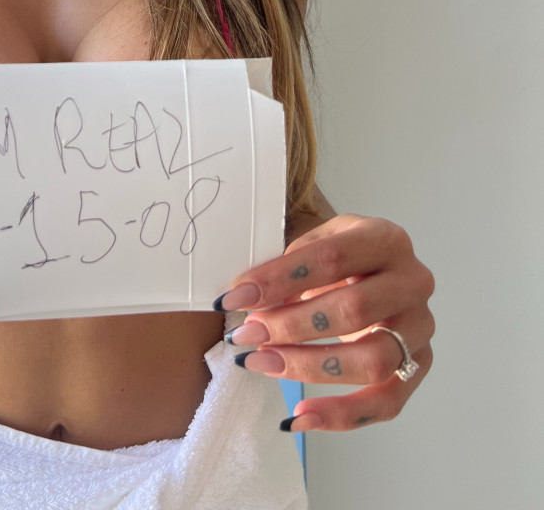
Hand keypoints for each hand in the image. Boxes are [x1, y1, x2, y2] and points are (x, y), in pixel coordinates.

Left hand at [217, 214, 434, 431]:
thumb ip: (289, 267)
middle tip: (248, 333)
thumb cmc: (342, 257)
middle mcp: (413, 281)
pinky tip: (300, 416)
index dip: (280, 279)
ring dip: (309, 367)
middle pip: (354, 310)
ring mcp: (420, 327)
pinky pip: (386, 402)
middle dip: (291, 325)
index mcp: (386, 239)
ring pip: (372, 360)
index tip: (237, 297)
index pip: (332, 258)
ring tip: (263, 363)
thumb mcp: (317, 241)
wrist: (378, 269)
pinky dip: (342, 415)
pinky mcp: (418, 365)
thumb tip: (250, 303)